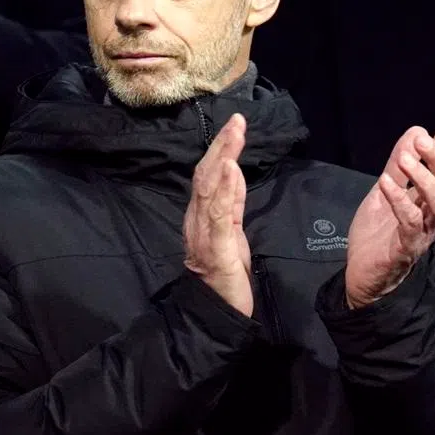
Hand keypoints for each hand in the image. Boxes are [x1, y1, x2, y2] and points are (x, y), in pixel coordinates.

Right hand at [183, 114, 253, 316]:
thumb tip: (234, 172)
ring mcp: (204, 233)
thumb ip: (232, 204)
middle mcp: (198, 220)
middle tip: (236, 120)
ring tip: (234, 134)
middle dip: (222, 146)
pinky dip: (225, 189)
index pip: (209, 175)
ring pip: (210, 188)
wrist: (217, 314)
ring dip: (223, 158)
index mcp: (203, 216)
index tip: (235, 125)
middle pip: (206, 175)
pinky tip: (231, 169)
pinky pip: (219, 215)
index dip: (220, 148)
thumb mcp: (232, 233)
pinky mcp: (216, 248)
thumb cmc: (225, 276)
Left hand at [345, 127, 434, 309]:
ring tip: (405, 159)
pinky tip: (385, 183)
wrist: (361, 276)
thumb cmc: (377, 235)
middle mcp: (432, 218)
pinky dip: (399, 200)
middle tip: (423, 141)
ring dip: (424, 177)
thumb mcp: (384, 191)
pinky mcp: (405, 248)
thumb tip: (416, 132)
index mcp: (429, 204)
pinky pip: (410, 222)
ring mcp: (421, 233)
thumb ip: (398, 167)